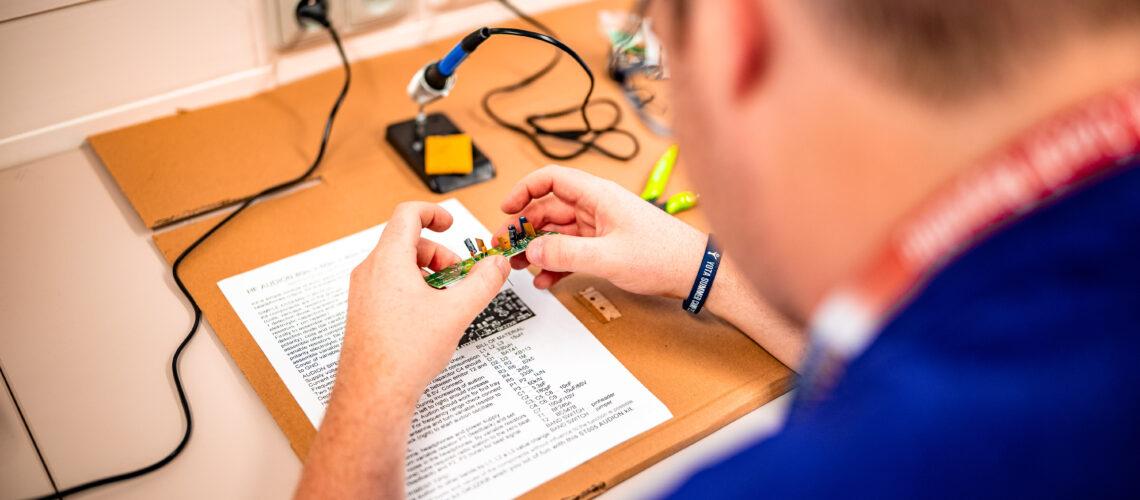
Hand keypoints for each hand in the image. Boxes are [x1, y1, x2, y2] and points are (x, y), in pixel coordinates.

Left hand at [340, 202, 509, 403]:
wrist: (373, 393)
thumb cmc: (404, 353)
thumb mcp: (457, 312)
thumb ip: (483, 282)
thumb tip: (498, 265)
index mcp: (389, 260)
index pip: (407, 214)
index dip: (434, 213)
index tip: (451, 224)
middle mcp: (370, 272)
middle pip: (406, 241)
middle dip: (439, 253)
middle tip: (459, 275)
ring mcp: (364, 293)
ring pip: (399, 266)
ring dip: (428, 273)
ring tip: (448, 300)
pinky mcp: (364, 313)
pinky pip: (390, 286)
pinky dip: (414, 289)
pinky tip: (431, 317)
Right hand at [498, 165, 706, 297]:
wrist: (694, 271)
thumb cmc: (664, 254)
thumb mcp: (608, 256)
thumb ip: (566, 254)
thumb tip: (533, 251)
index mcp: (598, 196)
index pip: (552, 179)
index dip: (524, 190)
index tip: (506, 208)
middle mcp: (597, 206)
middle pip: (549, 208)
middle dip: (525, 227)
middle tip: (507, 248)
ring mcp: (601, 226)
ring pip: (558, 232)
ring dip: (538, 248)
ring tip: (520, 267)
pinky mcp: (606, 245)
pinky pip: (571, 250)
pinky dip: (556, 262)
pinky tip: (546, 279)